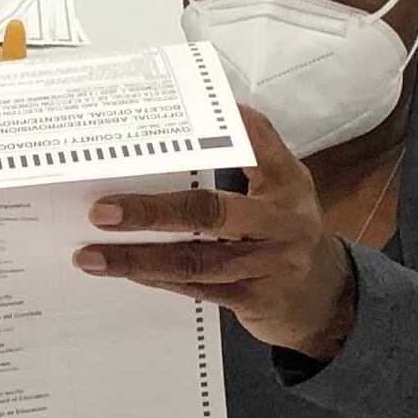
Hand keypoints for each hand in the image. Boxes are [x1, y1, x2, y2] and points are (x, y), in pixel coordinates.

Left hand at [78, 106, 361, 357]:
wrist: (324, 298)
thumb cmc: (285, 228)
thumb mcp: (280, 185)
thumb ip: (249, 155)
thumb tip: (189, 121)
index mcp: (287, 179)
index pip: (251, 141)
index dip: (214, 128)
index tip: (164, 119)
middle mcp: (283, 219)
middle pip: (211, 212)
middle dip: (152, 211)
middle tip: (102, 210)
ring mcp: (271, 264)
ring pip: (197, 260)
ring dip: (140, 258)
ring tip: (93, 255)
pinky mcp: (255, 299)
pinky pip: (198, 288)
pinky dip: (158, 278)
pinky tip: (127, 272)